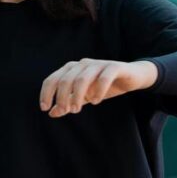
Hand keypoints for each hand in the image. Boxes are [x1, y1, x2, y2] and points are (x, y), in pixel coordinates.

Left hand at [39, 59, 156, 117]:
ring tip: (77, 110)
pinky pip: (104, 77)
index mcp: (72, 69)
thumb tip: (51, 113)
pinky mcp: (114, 67)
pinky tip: (96, 101)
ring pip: (82, 78)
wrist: (132, 77)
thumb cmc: (105, 86)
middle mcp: (83, 64)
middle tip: (67, 111)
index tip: (44, 108)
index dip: (46, 93)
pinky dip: (98, 89)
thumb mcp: (84, 97)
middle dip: (62, 97)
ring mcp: (98, 64)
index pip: (53, 79)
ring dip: (77, 95)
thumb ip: (69, 103)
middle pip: (66, 79)